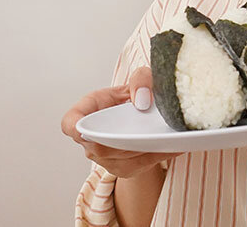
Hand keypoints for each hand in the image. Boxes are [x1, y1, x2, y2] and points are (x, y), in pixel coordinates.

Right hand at [61, 66, 180, 178]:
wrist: (147, 110)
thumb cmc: (138, 93)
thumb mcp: (141, 77)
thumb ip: (141, 80)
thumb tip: (142, 101)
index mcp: (87, 113)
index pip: (71, 124)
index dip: (75, 128)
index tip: (86, 130)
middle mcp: (92, 140)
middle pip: (102, 147)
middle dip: (125, 141)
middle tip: (150, 133)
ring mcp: (106, 158)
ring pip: (123, 160)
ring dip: (146, 151)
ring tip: (171, 139)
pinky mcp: (125, 168)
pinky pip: (141, 165)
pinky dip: (159, 155)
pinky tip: (176, 146)